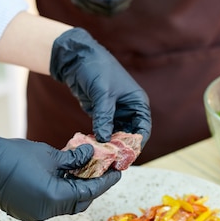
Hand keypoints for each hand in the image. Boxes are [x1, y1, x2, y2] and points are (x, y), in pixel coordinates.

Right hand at [0, 129, 120, 220]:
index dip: (105, 181)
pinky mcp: (26, 211)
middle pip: (79, 202)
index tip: (117, 171)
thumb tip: (91, 154)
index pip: (88, 192)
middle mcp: (46, 212)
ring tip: (85, 170)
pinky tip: (65, 176)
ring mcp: (34, 215)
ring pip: (65, 204)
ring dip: (76, 189)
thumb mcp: (49, 155)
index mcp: (54, 198)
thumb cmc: (13, 156)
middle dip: (92, 187)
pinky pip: (51, 204)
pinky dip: (61, 192)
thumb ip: (74, 159)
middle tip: (103, 171)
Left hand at [50, 28, 151, 146]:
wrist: (77, 59)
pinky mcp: (102, 115)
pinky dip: (101, 140)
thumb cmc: (96, 69)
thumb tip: (104, 138)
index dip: (137, 143)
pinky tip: (94, 147)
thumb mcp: (103, 93)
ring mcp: (115, 113)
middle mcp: (129, 109)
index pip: (143, 128)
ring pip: (117, 135)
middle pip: (130, 135)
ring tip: (102, 157)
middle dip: (122, 148)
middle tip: (112, 161)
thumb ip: (104, 116)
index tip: (127, 155)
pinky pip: (104, 131)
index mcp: (137, 102)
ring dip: (110, 146)